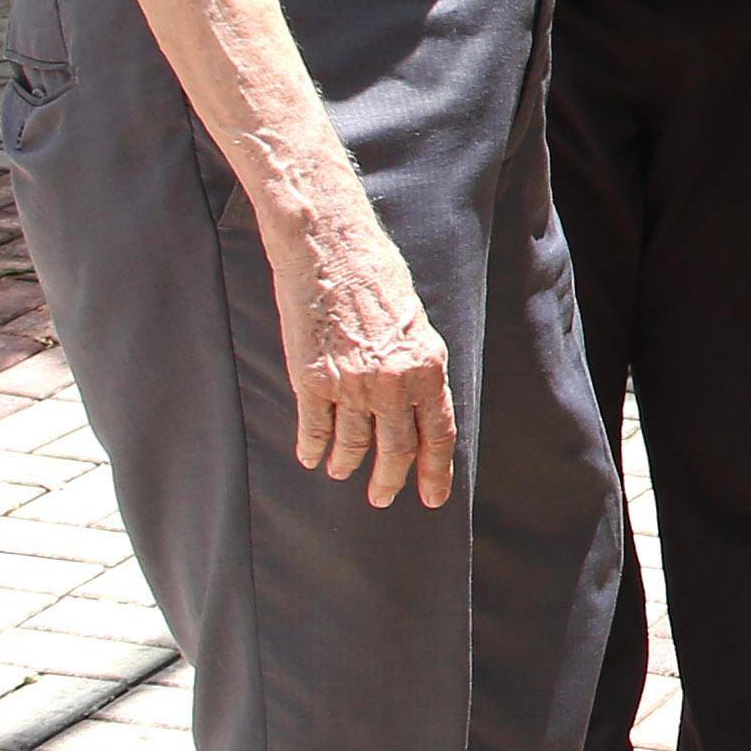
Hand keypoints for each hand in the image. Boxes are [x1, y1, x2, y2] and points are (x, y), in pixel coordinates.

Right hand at [264, 204, 453, 508]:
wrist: (330, 252)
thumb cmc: (377, 279)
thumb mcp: (416, 324)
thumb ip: (418, 368)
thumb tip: (416, 407)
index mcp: (427, 368)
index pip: (439, 435)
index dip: (435, 471)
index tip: (433, 496)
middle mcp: (392, 383)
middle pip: (396, 450)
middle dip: (390, 480)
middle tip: (384, 498)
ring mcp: (350, 385)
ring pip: (353, 445)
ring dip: (348, 465)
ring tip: (343, 473)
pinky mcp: (311, 380)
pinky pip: (314, 429)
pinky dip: (313, 448)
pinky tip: (311, 458)